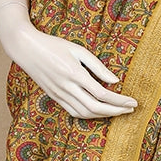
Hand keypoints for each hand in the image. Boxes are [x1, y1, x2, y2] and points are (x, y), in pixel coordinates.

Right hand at [0, 6, 137, 119]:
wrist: (27, 49)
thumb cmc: (54, 45)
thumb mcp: (78, 50)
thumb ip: (98, 66)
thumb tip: (115, 81)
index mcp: (75, 74)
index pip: (102, 94)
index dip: (120, 101)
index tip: (133, 101)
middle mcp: (67, 88)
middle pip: (96, 108)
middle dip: (116, 111)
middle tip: (130, 110)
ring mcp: (59, 95)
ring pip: (85, 113)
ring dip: (104, 115)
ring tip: (118, 111)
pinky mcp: (55, 98)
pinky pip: (74, 112)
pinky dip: (89, 115)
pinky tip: (99, 111)